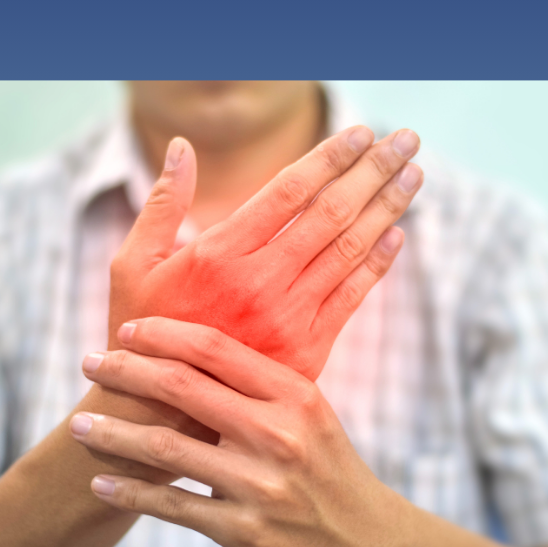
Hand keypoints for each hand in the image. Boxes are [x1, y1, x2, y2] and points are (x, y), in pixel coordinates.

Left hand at [71, 317, 409, 546]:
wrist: (367, 539)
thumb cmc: (326, 465)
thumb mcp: (308, 412)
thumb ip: (257, 384)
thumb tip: (190, 350)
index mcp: (294, 394)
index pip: (215, 348)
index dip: (162, 334)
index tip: (126, 330)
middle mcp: (278, 434)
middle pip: (181, 388)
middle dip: (125, 371)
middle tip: (89, 363)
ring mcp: (260, 485)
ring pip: (164, 449)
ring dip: (111, 434)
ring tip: (77, 426)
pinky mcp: (244, 531)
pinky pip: (171, 506)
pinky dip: (129, 492)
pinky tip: (100, 483)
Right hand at [107, 127, 421, 380]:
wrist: (158, 414)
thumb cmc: (141, 330)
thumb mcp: (133, 263)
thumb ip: (162, 204)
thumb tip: (183, 146)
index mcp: (219, 254)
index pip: (290, 191)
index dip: (330, 157)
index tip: (361, 132)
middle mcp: (260, 281)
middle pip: (331, 213)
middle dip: (373, 170)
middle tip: (407, 139)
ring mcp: (287, 317)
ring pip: (348, 249)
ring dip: (386, 207)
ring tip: (413, 173)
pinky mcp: (305, 350)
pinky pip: (351, 296)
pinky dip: (377, 262)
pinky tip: (397, 232)